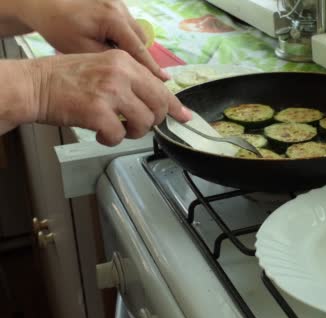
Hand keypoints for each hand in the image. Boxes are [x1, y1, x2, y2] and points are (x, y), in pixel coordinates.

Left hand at [17, 0, 167, 79]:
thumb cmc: (59, 27)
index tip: (165, 82)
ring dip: (133, 49)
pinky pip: (128, 27)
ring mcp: (119, 4)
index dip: (152, 69)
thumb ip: (110, 61)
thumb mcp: (84, 50)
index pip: (139, 50)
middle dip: (142, 60)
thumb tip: (132, 75)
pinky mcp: (115, 4)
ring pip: (137, 34)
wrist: (45, 4)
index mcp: (113, 19)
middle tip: (141, 80)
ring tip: (122, 64)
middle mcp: (121, 9)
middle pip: (142, 41)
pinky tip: (114, 49)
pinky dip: (126, 40)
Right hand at [26, 50, 190, 145]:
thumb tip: (156, 101)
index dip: (175, 106)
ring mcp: (111, 93)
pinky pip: (120, 136)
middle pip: (159, 107)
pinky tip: (100, 134)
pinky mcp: (98, 112)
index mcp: (125, 62)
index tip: (184, 117)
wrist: (34, 85)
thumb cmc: (65, 79)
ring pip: (144, 123)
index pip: (161, 86)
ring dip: (133, 133)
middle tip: (137, 125)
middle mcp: (121, 74)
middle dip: (152, 122)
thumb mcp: (104, 67)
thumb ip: (130, 81)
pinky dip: (111, 140)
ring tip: (116, 128)